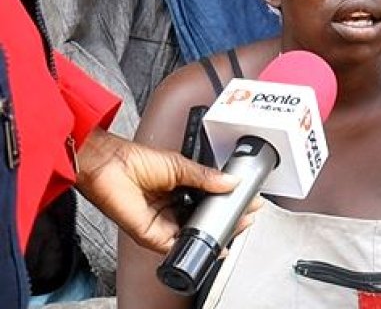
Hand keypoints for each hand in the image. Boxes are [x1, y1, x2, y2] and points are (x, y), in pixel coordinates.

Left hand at [74, 128, 262, 253]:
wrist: (109, 166)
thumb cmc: (133, 160)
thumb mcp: (180, 165)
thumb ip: (206, 177)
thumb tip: (231, 181)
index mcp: (180, 187)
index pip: (209, 199)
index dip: (227, 201)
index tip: (246, 199)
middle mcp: (173, 206)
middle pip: (204, 218)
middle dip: (225, 218)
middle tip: (245, 214)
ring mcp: (164, 221)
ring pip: (194, 233)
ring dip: (214, 232)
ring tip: (233, 225)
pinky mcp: (153, 235)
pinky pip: (176, 246)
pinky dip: (193, 246)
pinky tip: (209, 241)